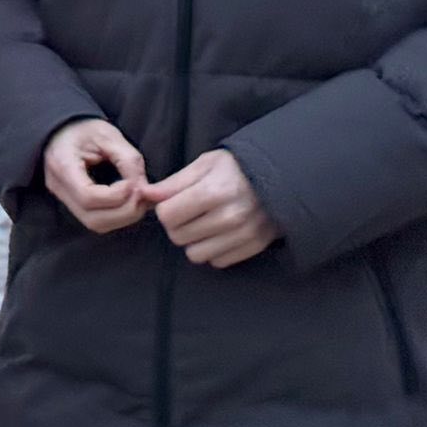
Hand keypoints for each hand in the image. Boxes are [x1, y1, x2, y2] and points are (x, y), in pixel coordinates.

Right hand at [42, 119, 149, 233]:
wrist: (60, 129)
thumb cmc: (83, 128)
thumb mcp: (107, 135)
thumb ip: (128, 159)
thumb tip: (144, 188)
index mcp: (62, 165)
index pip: (88, 196)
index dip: (116, 196)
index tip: (133, 183)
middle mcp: (58, 187)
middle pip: (92, 218)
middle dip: (125, 212)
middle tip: (143, 196)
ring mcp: (63, 198)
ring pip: (95, 224)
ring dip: (123, 217)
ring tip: (138, 199)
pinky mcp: (72, 204)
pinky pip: (96, 220)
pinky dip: (117, 216)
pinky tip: (129, 201)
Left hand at [142, 149, 277, 268]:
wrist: (280, 178)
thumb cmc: (235, 168)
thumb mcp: (204, 165)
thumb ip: (174, 183)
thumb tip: (145, 195)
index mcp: (213, 192)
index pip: (168, 216)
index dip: (165, 209)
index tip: (173, 203)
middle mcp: (229, 216)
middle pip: (178, 237)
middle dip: (177, 226)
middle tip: (189, 213)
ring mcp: (244, 234)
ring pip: (195, 254)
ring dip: (194, 241)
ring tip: (204, 224)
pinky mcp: (253, 247)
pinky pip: (217, 261)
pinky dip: (214, 250)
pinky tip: (219, 233)